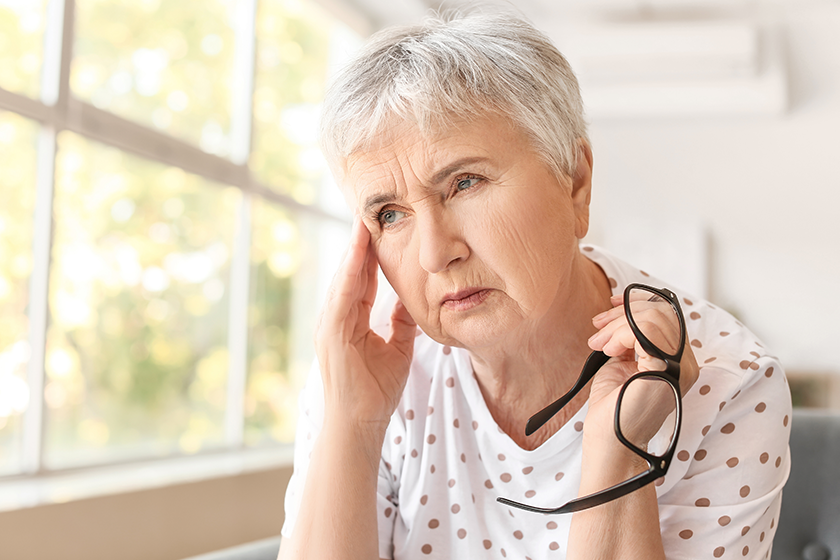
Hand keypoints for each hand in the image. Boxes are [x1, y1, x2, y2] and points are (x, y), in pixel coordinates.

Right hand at [314, 217, 417, 428]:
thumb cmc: (376, 390)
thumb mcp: (397, 348)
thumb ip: (401, 321)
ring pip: (343, 279)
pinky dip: (348, 273)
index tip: (379, 226)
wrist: (360, 423)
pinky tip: (356, 253)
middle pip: (350, 272)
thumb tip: (412, 298)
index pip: (361, 278)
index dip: (370, 253)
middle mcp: (336, 317)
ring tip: (363, 222)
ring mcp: (330, 324)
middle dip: (359, 242)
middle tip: (368, 210)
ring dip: (353, 250)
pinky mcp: (331, 334)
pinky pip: (341, 296)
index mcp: (350, 319)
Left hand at [584, 292, 698, 452]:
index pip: (670, 315)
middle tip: (597, 327)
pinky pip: (645, 330)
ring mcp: (680, 367)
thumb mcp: (623, 364)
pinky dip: (619, 334)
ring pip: (654, 317)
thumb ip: (630, 341)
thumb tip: (621, 315)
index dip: (639, 303)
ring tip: (599, 343)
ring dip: (617, 324)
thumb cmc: (613, 409)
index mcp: (679, 361)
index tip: (611, 304)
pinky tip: (607, 350)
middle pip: (663, 311)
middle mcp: (686, 364)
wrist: (610, 443)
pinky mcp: (666, 370)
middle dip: (623, 312)